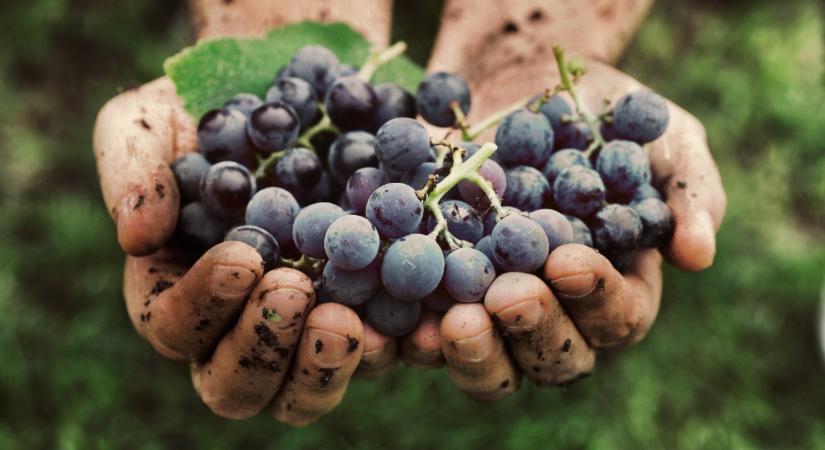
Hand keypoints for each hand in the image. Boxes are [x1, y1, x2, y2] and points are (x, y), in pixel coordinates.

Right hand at [91, 1, 418, 425]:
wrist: (296, 91)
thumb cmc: (210, 108)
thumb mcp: (153, 119)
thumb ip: (132, 169)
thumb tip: (136, 236)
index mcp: (181, 292)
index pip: (175, 326)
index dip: (203, 305)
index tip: (243, 257)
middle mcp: (242, 324)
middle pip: (238, 385)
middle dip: (263, 347)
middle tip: (295, 290)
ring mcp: (307, 325)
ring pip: (305, 391)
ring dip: (325, 367)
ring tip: (350, 321)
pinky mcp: (370, 312)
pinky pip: (383, 353)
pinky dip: (400, 347)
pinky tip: (421, 323)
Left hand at [425, 1, 725, 397]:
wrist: (519, 89)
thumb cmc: (604, 117)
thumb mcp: (663, 139)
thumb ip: (689, 193)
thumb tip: (699, 255)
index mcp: (616, 289)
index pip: (617, 317)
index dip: (596, 297)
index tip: (569, 260)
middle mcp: (556, 315)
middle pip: (552, 357)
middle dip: (531, 330)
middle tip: (507, 296)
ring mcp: (492, 312)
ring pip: (488, 362)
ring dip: (471, 351)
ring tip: (451, 323)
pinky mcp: (436, 295)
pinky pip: (421, 332)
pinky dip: (406, 335)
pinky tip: (391, 319)